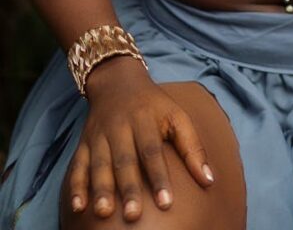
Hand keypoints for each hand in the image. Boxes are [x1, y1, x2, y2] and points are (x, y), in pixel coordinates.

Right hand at [67, 56, 213, 221]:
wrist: (117, 81)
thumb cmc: (154, 105)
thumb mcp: (177, 115)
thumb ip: (193, 147)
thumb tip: (211, 181)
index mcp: (145, 118)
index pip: (152, 150)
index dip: (159, 177)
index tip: (167, 204)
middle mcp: (120, 127)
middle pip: (124, 160)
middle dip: (128, 188)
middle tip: (134, 215)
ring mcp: (100, 136)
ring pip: (99, 164)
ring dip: (100, 189)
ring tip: (104, 213)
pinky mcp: (84, 143)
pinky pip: (77, 165)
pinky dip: (75, 186)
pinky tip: (77, 207)